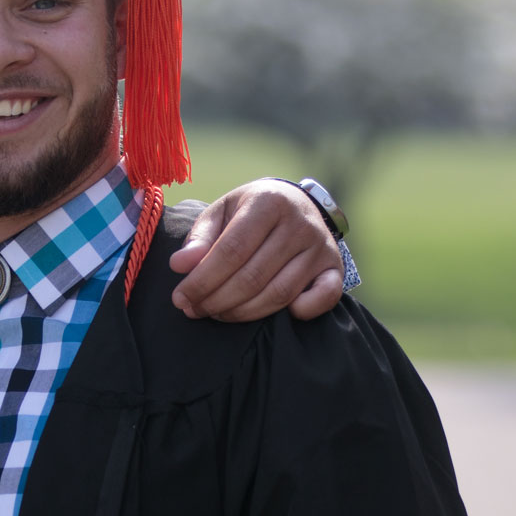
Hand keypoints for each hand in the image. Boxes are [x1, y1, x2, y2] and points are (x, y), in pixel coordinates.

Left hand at [170, 180, 345, 321]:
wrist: (296, 204)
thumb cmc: (251, 211)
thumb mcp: (222, 213)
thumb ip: (200, 238)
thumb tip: (179, 266)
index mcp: (269, 202)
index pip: (231, 250)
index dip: (202, 280)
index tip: (180, 299)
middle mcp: (299, 223)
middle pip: (252, 277)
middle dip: (217, 301)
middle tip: (194, 311)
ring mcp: (321, 246)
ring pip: (279, 294)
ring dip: (243, 313)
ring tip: (217, 314)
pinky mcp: (335, 267)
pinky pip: (325, 298)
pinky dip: (300, 312)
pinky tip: (274, 314)